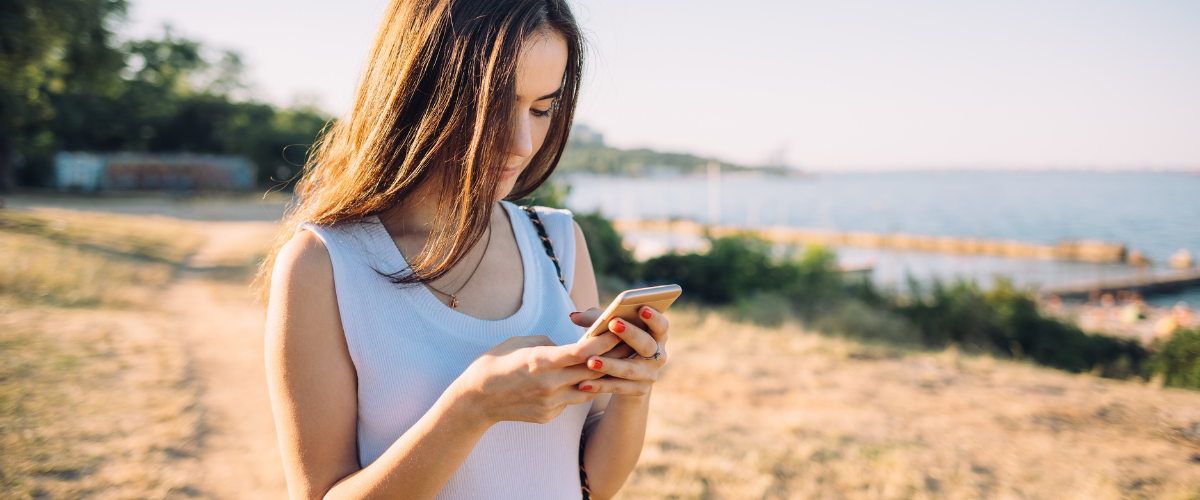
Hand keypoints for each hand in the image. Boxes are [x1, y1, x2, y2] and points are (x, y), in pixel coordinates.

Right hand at [451, 333, 622, 424]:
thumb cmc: (496, 363)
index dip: (604, 342)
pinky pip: (572, 400)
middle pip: (592, 371)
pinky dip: (579, 389)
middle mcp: (550, 384)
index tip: (620, 330)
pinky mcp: (550, 415)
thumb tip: (570, 346)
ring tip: (620, 363)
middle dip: (613, 358)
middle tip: (631, 345)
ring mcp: (551, 403)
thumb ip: (550, 343)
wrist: (476, 400)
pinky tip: (586, 380)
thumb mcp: (522, 342)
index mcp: (541, 361)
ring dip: (603, 376)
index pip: (582, 352)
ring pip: (588, 389)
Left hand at [569, 306, 668, 396]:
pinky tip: (583, 383)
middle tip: (613, 323)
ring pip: (630, 369)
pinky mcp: (639, 390)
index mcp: (656, 335)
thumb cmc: (618, 344)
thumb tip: (573, 317)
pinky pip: (619, 387)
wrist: (626, 377)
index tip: (641, 308)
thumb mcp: (611, 330)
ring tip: (590, 361)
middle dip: (630, 333)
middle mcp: (658, 355)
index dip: (654, 317)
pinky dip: (600, 385)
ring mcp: (650, 374)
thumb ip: (596, 320)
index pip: (661, 325)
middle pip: (647, 344)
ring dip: (610, 364)